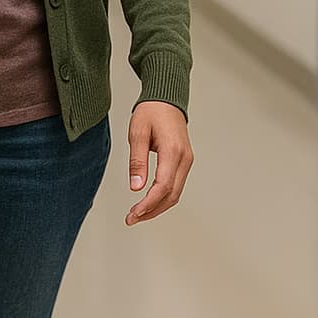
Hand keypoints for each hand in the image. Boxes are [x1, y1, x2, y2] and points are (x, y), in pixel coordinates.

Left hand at [125, 102, 192, 225]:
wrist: (165, 99)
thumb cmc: (151, 112)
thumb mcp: (137, 133)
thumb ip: (137, 161)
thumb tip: (136, 187)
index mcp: (173, 151)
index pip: (163, 187)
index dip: (148, 204)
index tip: (133, 214)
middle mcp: (184, 159)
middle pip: (171, 195)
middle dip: (151, 211)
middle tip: (131, 219)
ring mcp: (186, 161)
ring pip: (175, 193)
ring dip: (157, 207)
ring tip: (137, 214)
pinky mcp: (183, 162)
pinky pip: (175, 186)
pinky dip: (162, 198)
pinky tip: (148, 202)